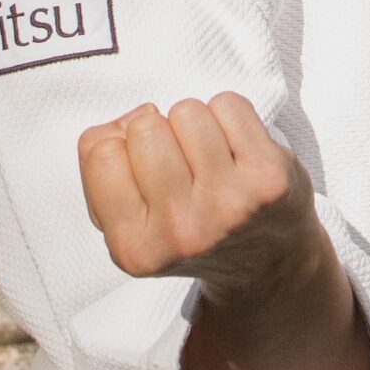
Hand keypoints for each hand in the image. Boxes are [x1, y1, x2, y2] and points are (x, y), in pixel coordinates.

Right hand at [77, 90, 321, 303]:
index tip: (143, 167)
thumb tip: (124, 122)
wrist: (267, 264)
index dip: (121, 147)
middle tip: (180, 164)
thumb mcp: (130, 224)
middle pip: (144, 127)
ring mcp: (229, 203)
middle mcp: (182, 229)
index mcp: (134, 247)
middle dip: (159, 133)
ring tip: (209, 158)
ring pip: (186, 111)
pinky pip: (229, 105)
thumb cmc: (192, 231)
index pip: (100, 152)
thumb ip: (102, 172)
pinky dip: (230, 117)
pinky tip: (236, 151)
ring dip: (195, 124)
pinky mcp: (269, 177)